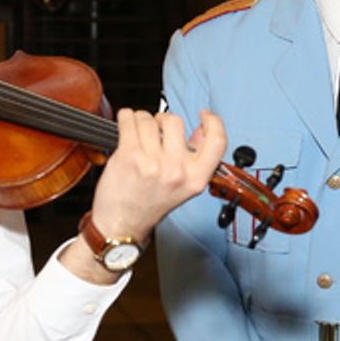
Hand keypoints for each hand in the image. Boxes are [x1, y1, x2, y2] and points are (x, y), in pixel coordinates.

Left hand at [58, 108, 225, 283]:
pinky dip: (125, 118)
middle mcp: (176, 170)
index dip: (213, 122)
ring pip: (148, 119)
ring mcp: (153, 162)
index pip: (217, 141)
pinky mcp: (130, 156)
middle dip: (161, 121)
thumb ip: (195, 158)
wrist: (122, 224)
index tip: (204, 115)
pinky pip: (129, 120)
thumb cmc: (149, 205)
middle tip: (155, 133)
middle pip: (175, 121)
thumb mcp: (183, 186)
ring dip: (140, 122)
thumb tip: (201, 130)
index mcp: (196, 178)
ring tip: (137, 137)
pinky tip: (125, 127)